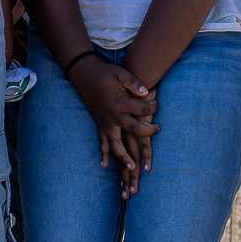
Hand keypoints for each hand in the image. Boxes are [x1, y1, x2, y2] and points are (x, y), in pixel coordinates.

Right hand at [67, 54, 156, 194]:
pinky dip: (103, 153)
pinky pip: (101, 142)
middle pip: (133, 130)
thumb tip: (147, 92)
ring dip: (123, 157)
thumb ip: (134, 83)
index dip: (153, 108)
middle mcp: (112, 116)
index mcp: (119, 103)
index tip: (157, 104)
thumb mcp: (120, 73)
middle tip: (157, 129)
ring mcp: (104, 122)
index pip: (142, 110)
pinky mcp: (99, 124)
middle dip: (147, 132)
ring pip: (115, 144)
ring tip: (133, 168)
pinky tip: (104, 165)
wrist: (83, 74)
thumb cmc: (104, 73)